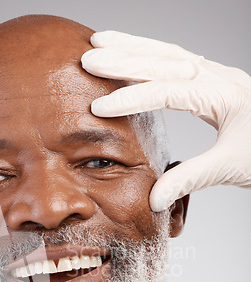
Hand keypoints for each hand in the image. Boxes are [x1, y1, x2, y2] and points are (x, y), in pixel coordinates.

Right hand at [81, 31, 250, 211]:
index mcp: (223, 95)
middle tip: (89, 59)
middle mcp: (218, 77)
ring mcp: (215, 75)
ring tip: (101, 42)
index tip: (99, 108)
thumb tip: (154, 199)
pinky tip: (133, 54)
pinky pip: (176, 59)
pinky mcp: (212, 81)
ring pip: (169, 53)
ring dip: (133, 47)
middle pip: (165, 60)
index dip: (131, 99)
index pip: (168, 91)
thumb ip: (190, 179)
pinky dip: (150, 54)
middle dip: (124, 58)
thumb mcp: (231, 167)